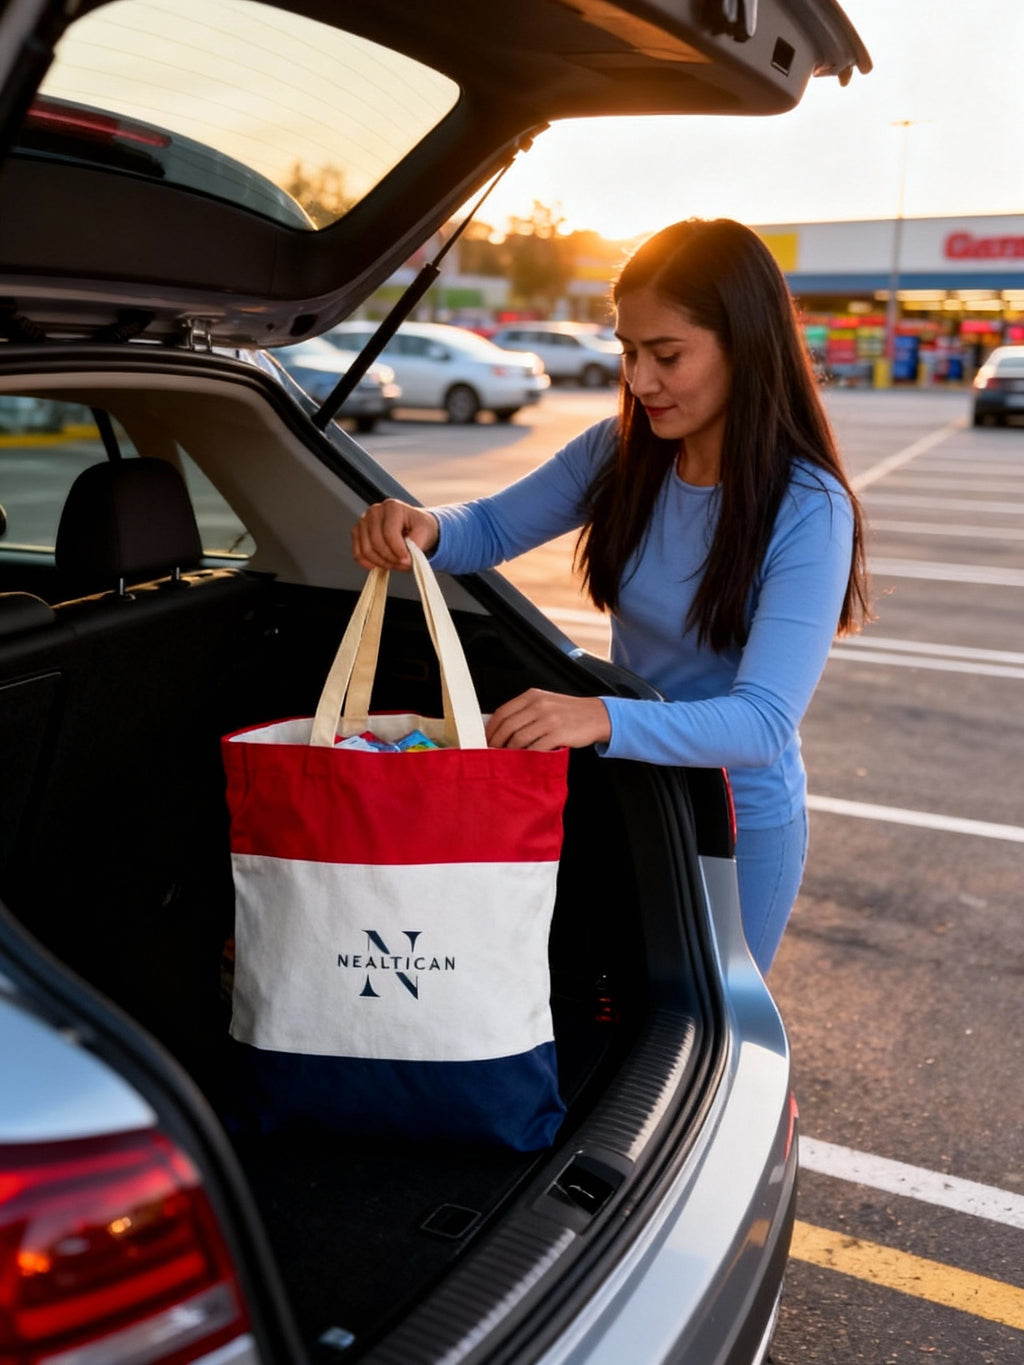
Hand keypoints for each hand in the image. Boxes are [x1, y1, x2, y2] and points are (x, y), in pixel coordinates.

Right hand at [351, 499, 439, 569]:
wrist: (412, 525)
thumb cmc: (418, 526)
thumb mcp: (425, 531)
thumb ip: (417, 543)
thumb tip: (405, 558)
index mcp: (392, 507)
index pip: (389, 533)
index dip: (398, 550)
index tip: (407, 560)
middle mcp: (375, 511)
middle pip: (377, 542)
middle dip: (391, 559)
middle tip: (403, 564)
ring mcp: (364, 521)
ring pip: (367, 550)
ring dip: (382, 563)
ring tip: (394, 563)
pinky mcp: (357, 532)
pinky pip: (358, 553)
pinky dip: (368, 563)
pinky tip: (380, 565)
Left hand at [486, 689, 611, 750]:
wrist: (597, 716)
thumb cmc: (570, 712)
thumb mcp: (546, 703)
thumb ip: (525, 712)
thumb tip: (500, 728)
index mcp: (532, 696)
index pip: (502, 712)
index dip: (491, 728)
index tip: (486, 739)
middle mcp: (539, 705)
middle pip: (507, 726)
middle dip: (496, 742)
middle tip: (492, 752)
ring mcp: (549, 719)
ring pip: (519, 738)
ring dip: (509, 751)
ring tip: (507, 758)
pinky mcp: (558, 734)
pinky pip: (535, 748)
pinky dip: (527, 755)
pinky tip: (524, 759)